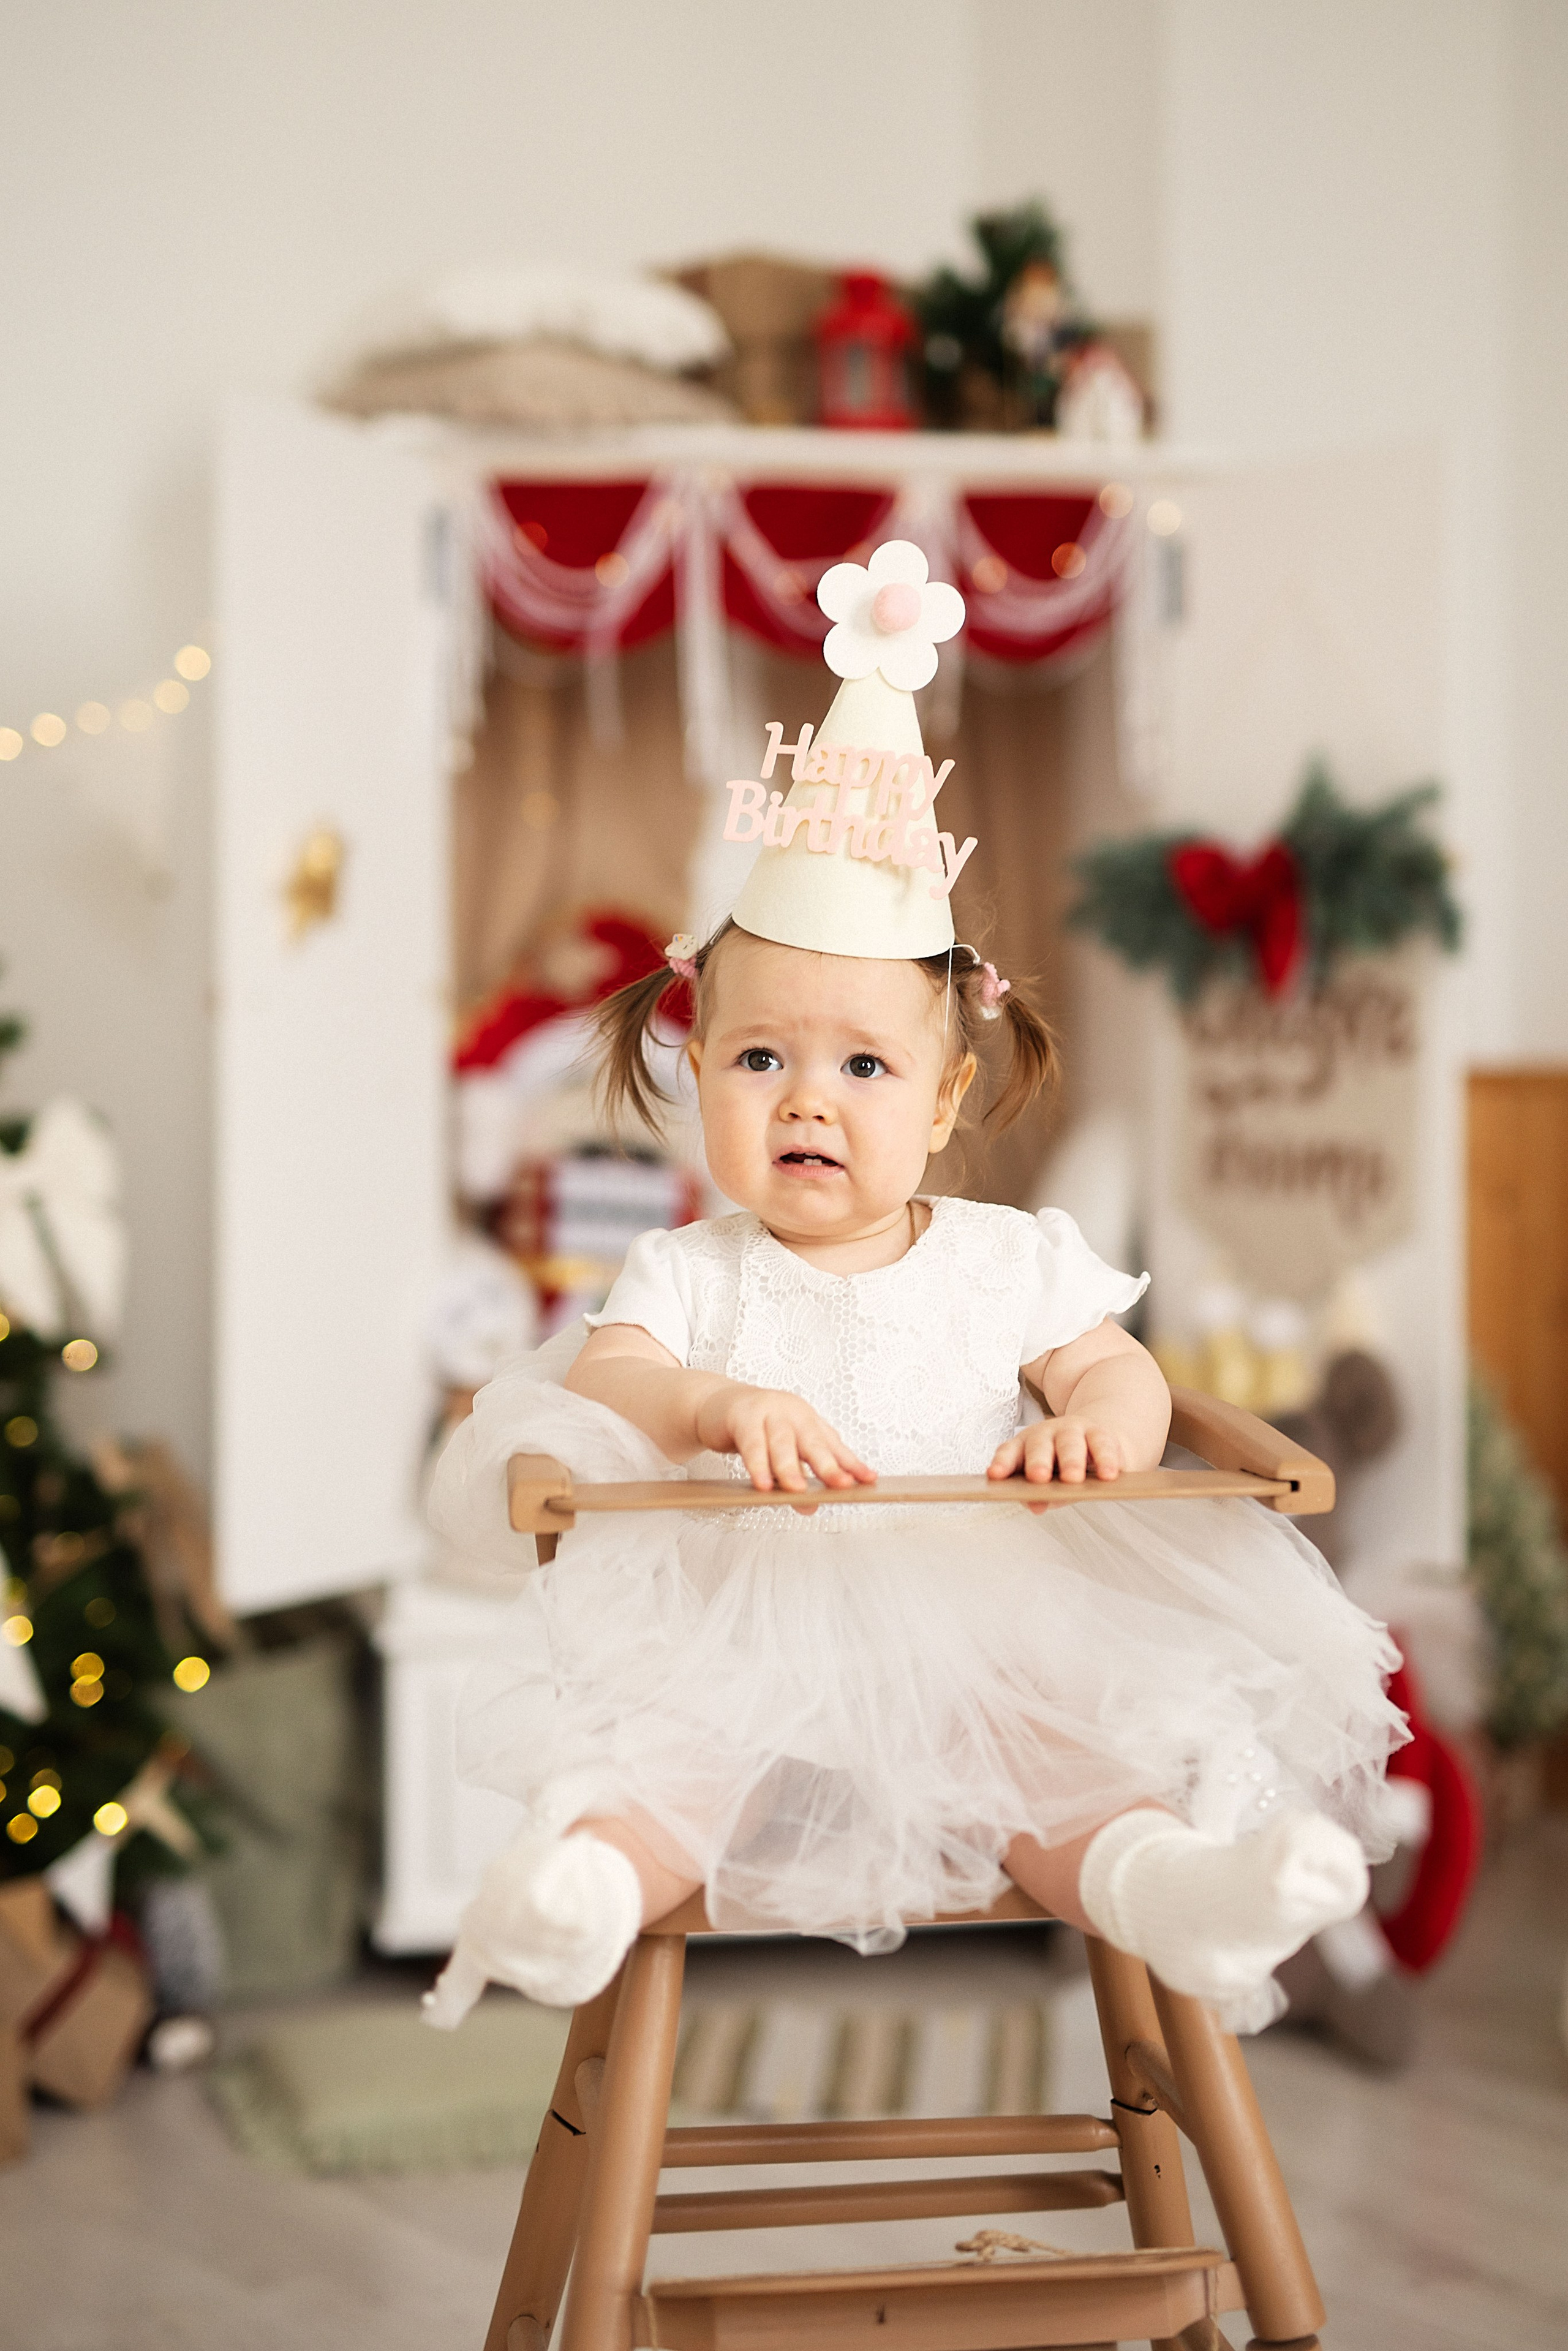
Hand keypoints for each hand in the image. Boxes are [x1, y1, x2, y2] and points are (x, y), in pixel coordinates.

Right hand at [694, 1380, 874, 1496]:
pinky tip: (763, 1484)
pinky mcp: (742, 1417)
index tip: (869, 1480)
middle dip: (828, 1466)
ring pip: (782, 1444)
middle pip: (813, 1442)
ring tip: (798, 1491)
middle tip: (841, 1486)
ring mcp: (768, 1412)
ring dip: (790, 1469)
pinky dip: (757, 1465)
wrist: (717, 1405)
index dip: (851, 1463)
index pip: (833, 1445)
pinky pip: (751, 1444)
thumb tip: (810, 1507)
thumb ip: (798, 1474)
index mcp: (808, 1421)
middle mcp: (793, 1414)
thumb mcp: (783, 1449)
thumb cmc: (756, 1428)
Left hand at [988, 1418, 1127, 1511]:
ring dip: (1071, 1461)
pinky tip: (1108, 1475)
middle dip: (1037, 1461)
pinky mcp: (1100, 1433)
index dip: (1002, 1463)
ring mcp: (1073, 1430)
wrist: (1095, 1444)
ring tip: (1072, 1479)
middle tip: (1037, 1478)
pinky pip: (1102, 1445)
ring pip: (1070, 1443)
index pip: (1009, 1453)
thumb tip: (1036, 1506)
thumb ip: (1038, 1495)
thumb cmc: (1062, 1467)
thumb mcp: (1047, 1484)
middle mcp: (1046, 1434)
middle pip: (1039, 1446)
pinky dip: (1105, 1460)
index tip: (995, 1475)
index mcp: (1024, 1446)